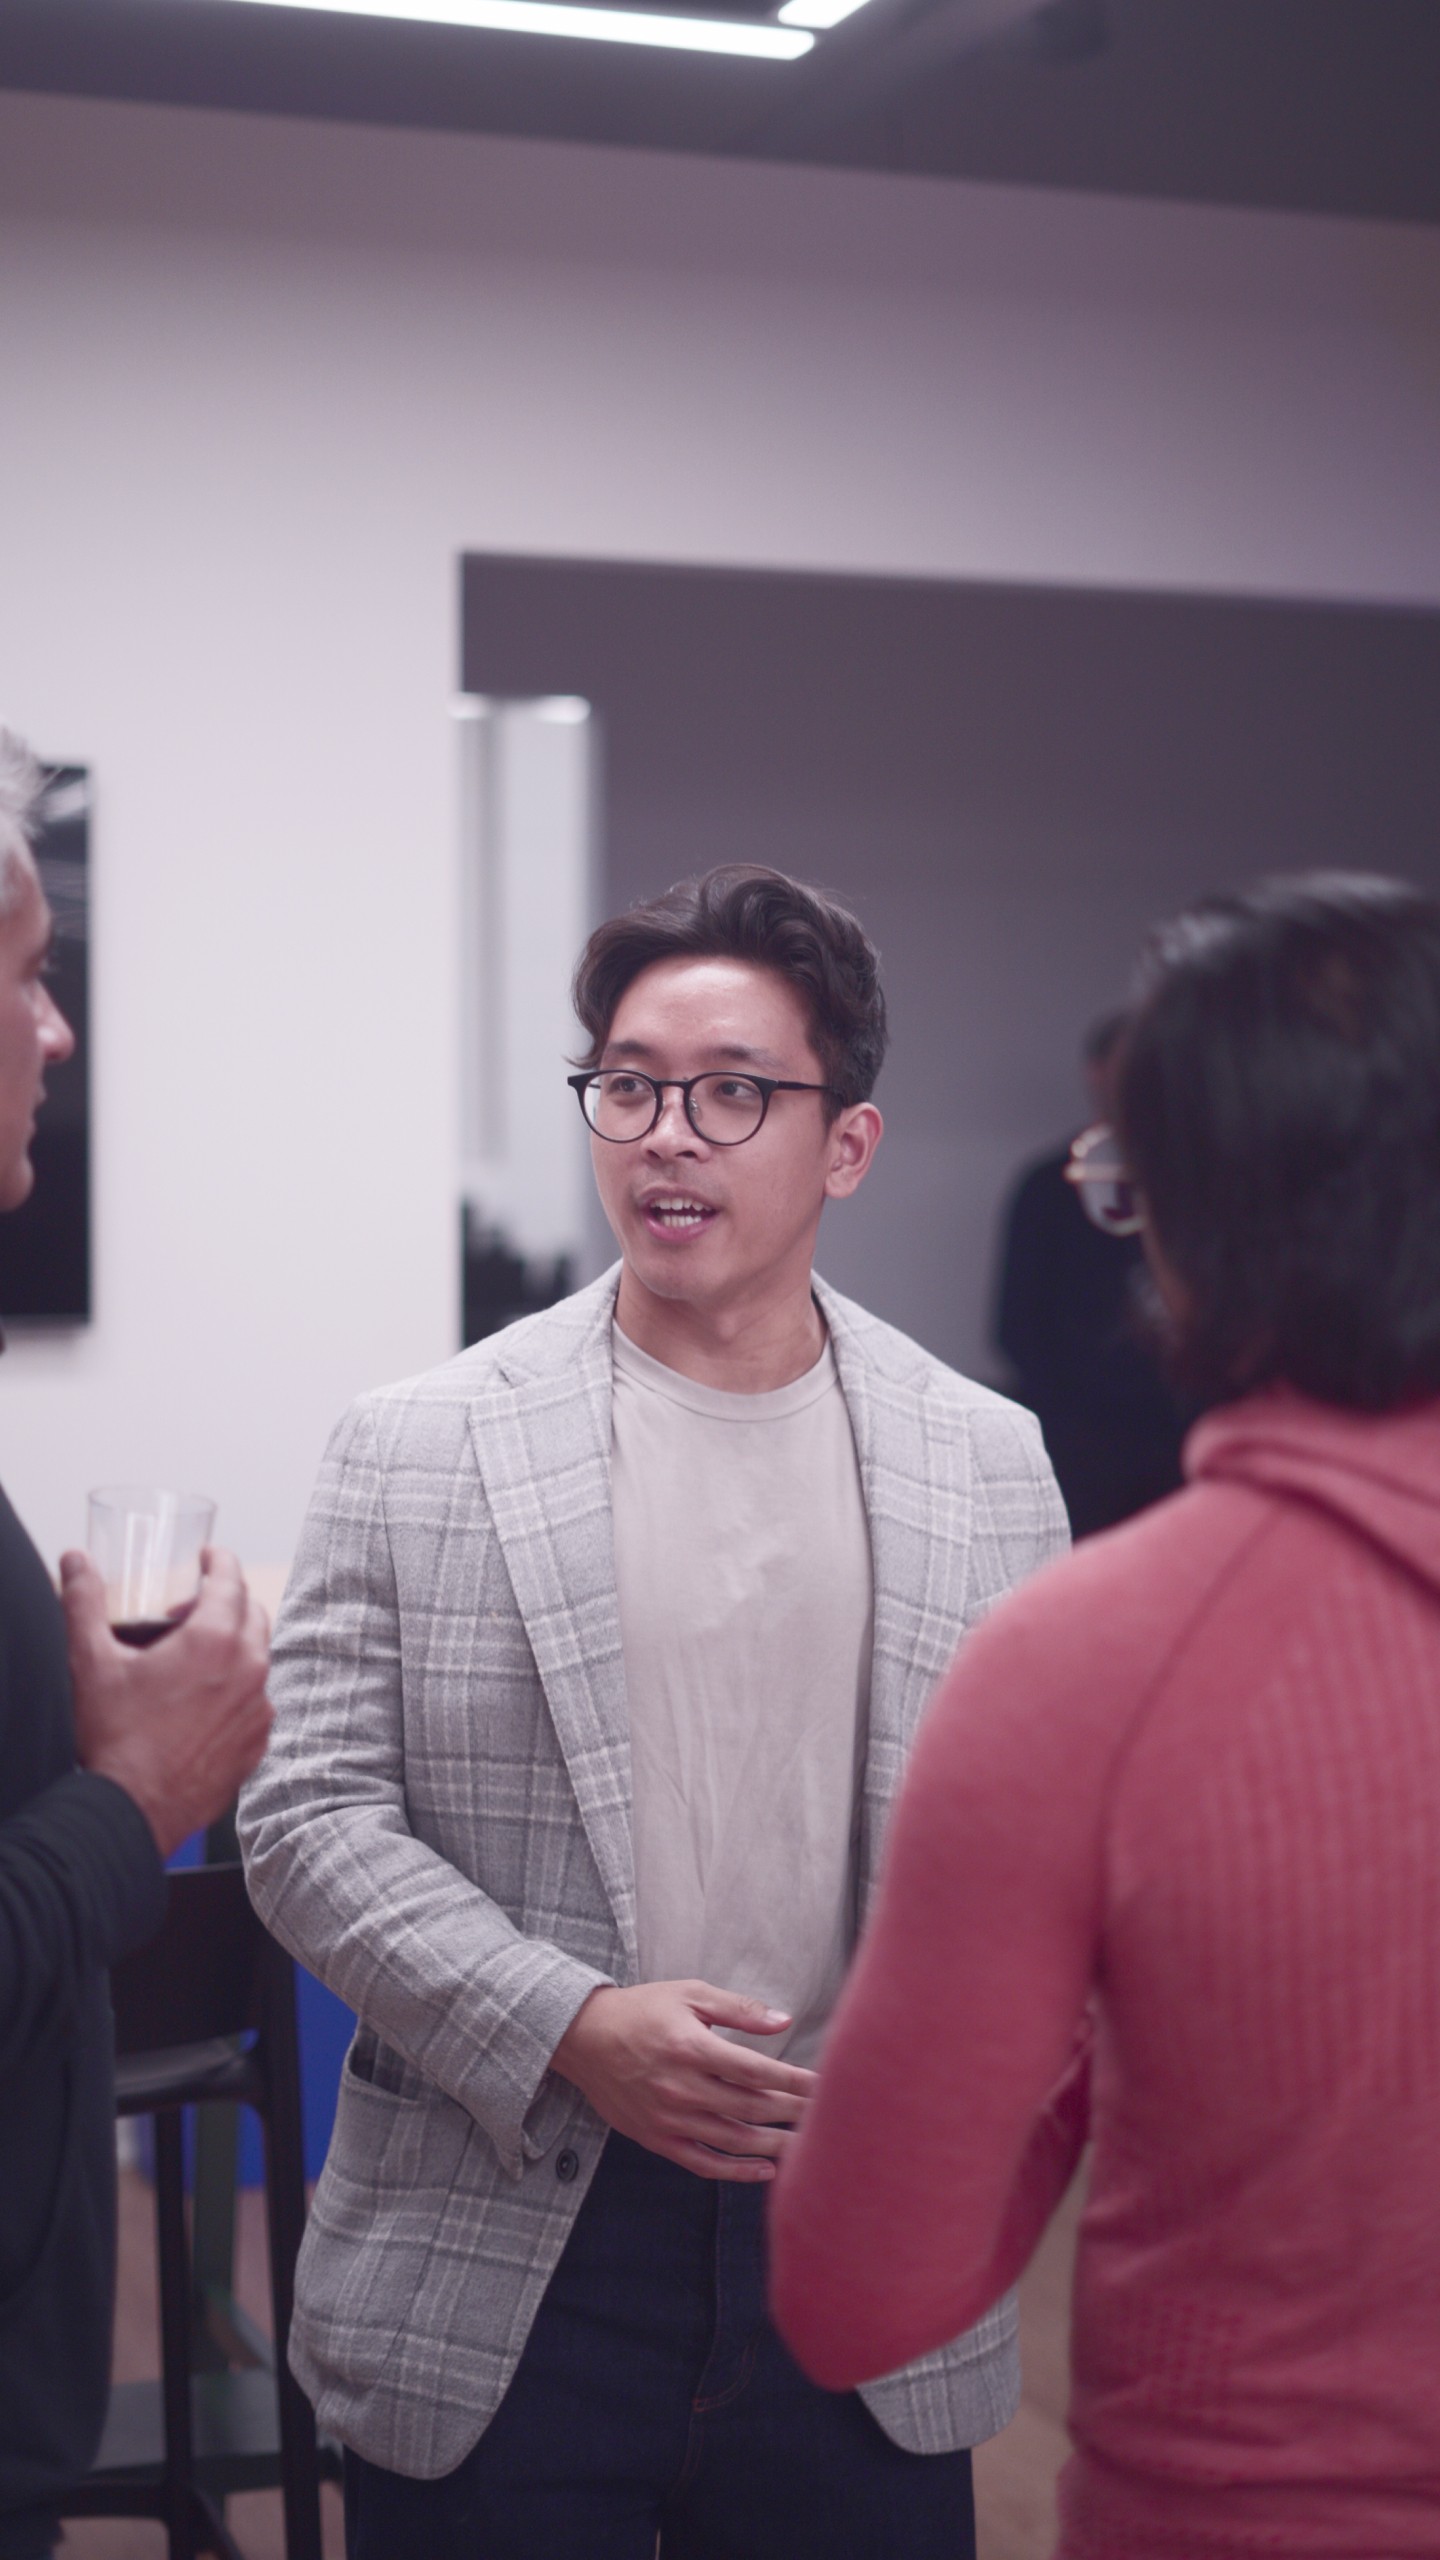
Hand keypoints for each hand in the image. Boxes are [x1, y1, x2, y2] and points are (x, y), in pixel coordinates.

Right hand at [60, 1546, 272, 1858]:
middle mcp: (249, 1670)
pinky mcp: (257, 1742)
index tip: (207, 1558)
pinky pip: (257, 1699)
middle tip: (185, 1612)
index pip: (231, 1578)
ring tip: (189, 1661)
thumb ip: (83, 1602)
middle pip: (252, 1613)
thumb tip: (75, 1561)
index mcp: (214, 1640)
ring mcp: (259, 1709)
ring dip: (232, 1645)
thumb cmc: (113, 1738)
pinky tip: (201, 1702)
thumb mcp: (91, 1662)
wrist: (131, 1811)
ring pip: (258, 1657)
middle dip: (224, 1601)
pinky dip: (237, 1688)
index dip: (218, 1561)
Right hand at [551, 1980, 817, 2182]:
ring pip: (734, 2141)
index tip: (826, 2086)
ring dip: (775, 2146)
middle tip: (829, 2117)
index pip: (758, 2072)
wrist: (584, 2038)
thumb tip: (784, 2021)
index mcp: (693, 2049)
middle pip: (752, 2108)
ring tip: (808, 2147)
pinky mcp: (658, 2139)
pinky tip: (765, 2169)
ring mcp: (670, 2119)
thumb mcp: (690, 1994)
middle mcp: (683, 2089)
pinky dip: (736, 2171)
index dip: (796, 2081)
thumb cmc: (642, 2009)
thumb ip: (739, 2010)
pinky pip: (704, 2163)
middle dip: (794, 2113)